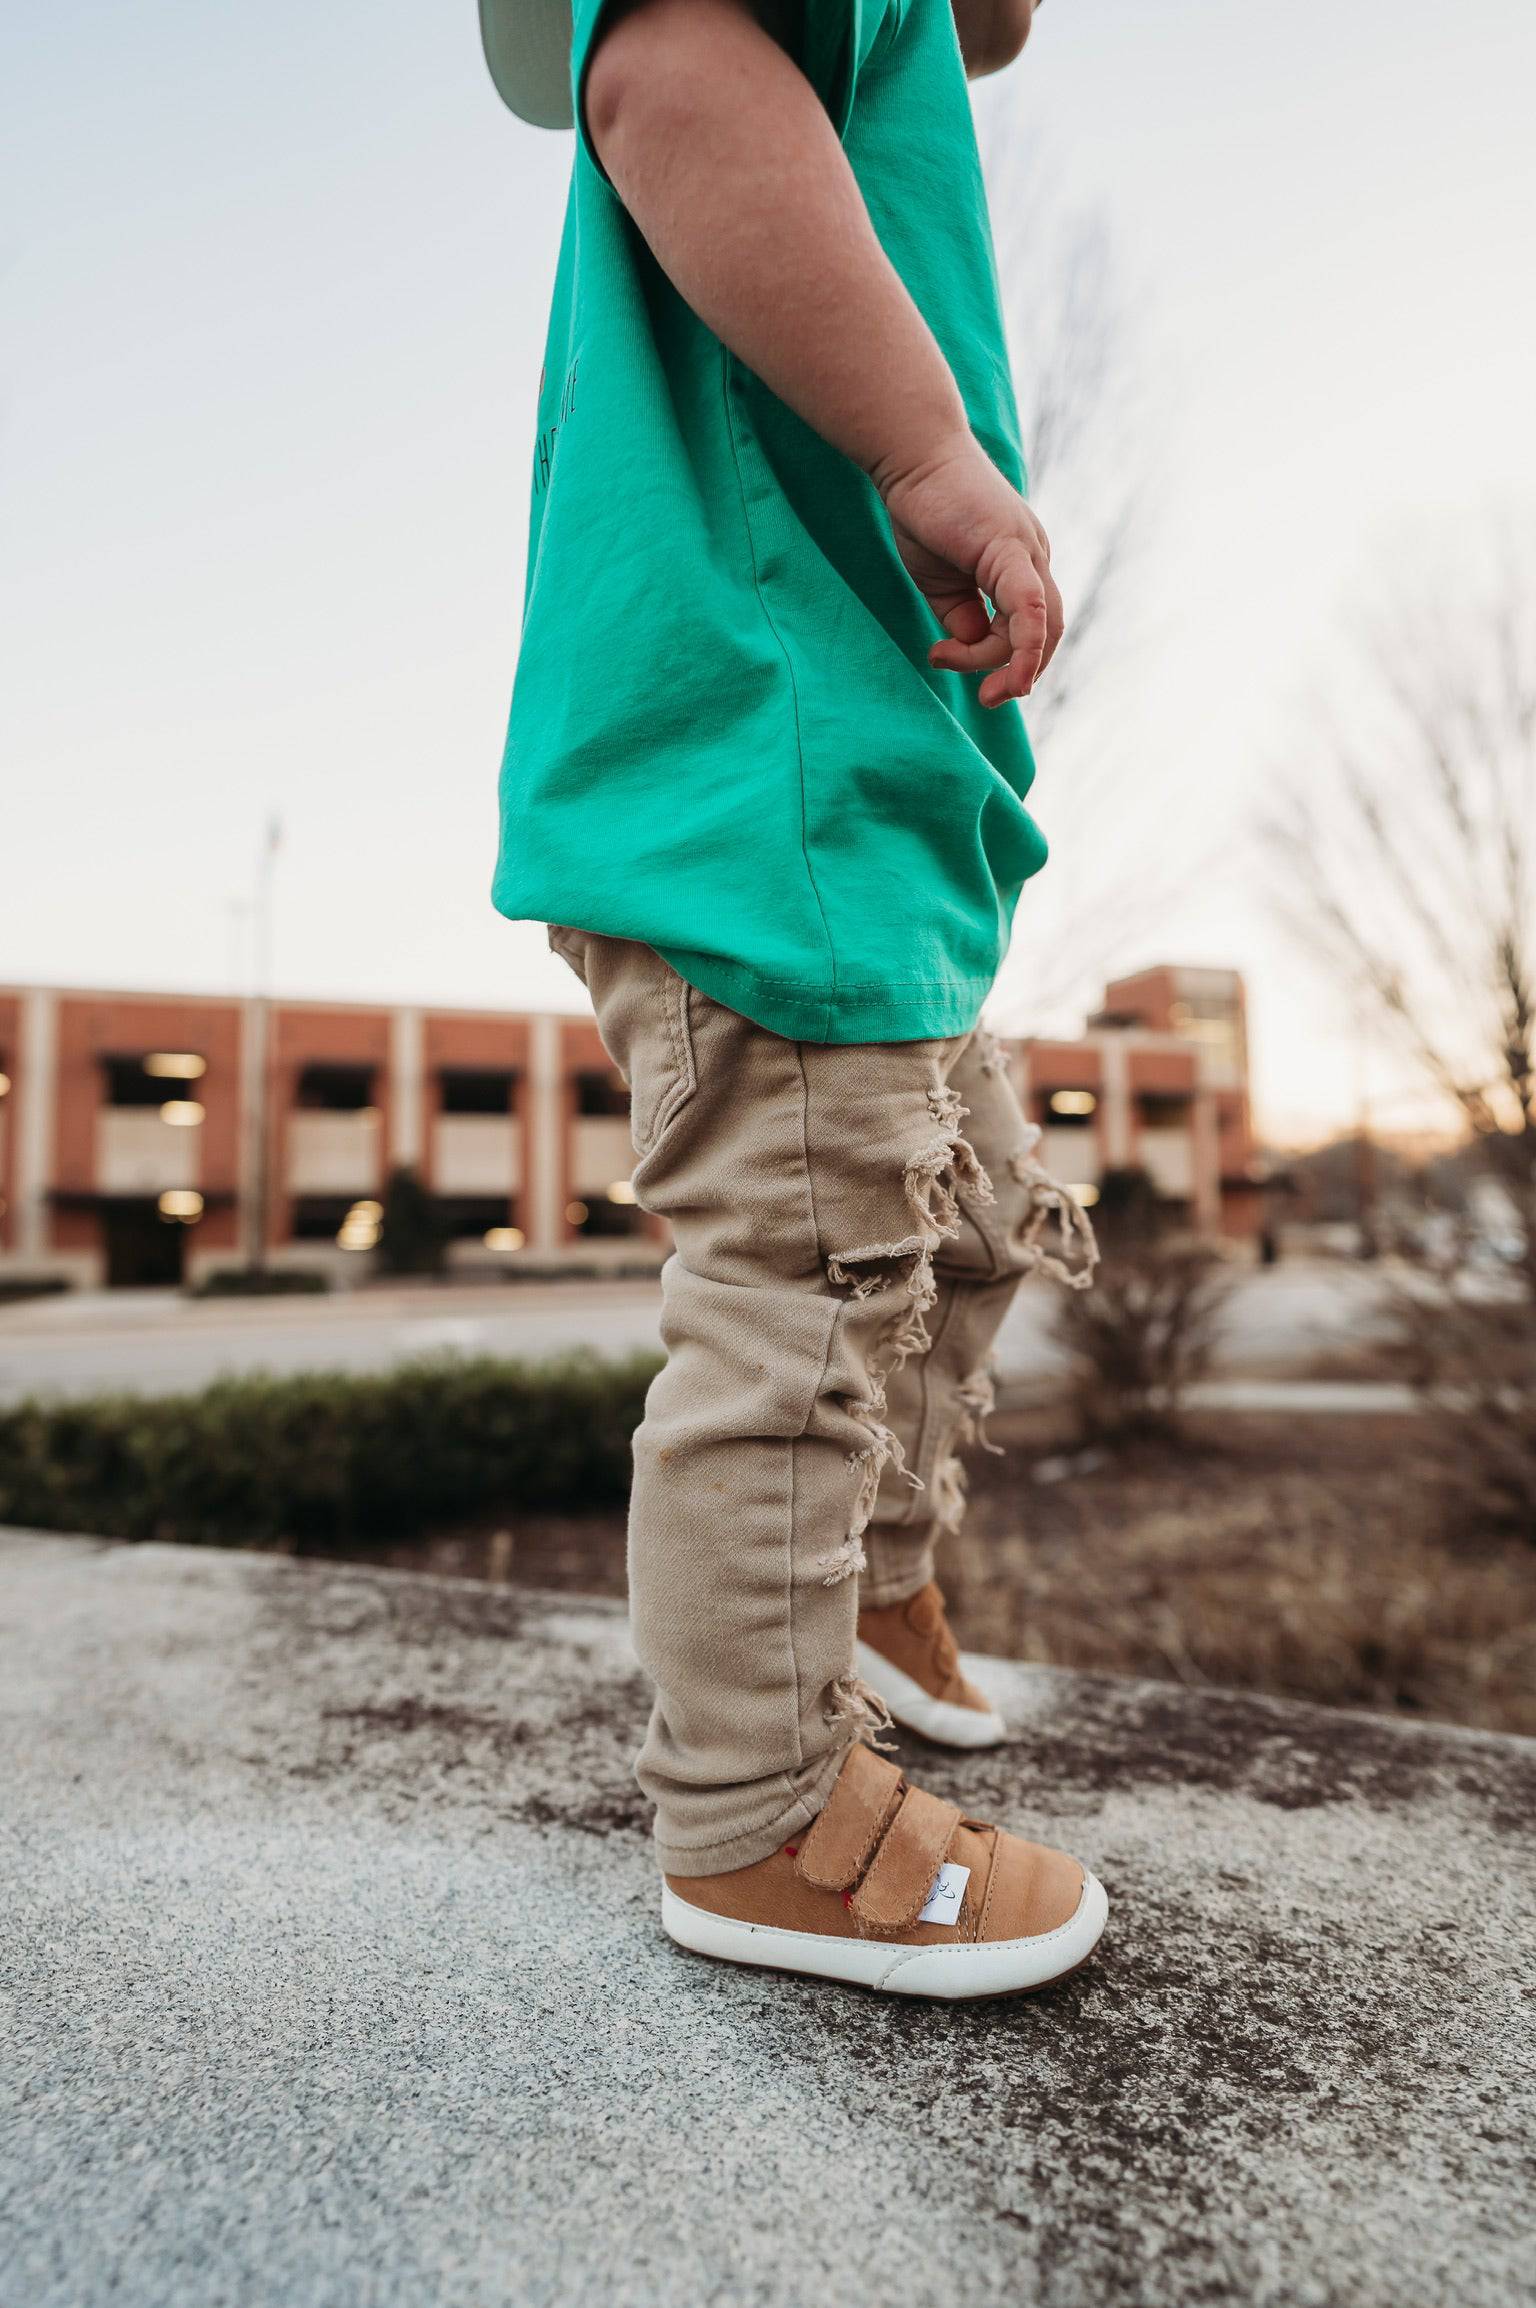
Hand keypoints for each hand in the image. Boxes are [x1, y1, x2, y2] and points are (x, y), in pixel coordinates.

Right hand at [878, 435, 1063, 704]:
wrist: (912, 456)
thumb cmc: (923, 510)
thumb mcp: (941, 582)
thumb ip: (962, 617)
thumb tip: (975, 648)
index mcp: (1021, 568)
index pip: (1031, 629)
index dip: (1005, 661)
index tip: (948, 662)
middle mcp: (1035, 559)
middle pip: (1048, 633)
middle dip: (1022, 674)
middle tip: (987, 698)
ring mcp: (1029, 551)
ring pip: (1040, 627)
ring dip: (1007, 664)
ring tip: (944, 658)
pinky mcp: (1012, 547)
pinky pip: (1031, 608)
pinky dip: (1024, 648)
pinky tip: (1009, 677)